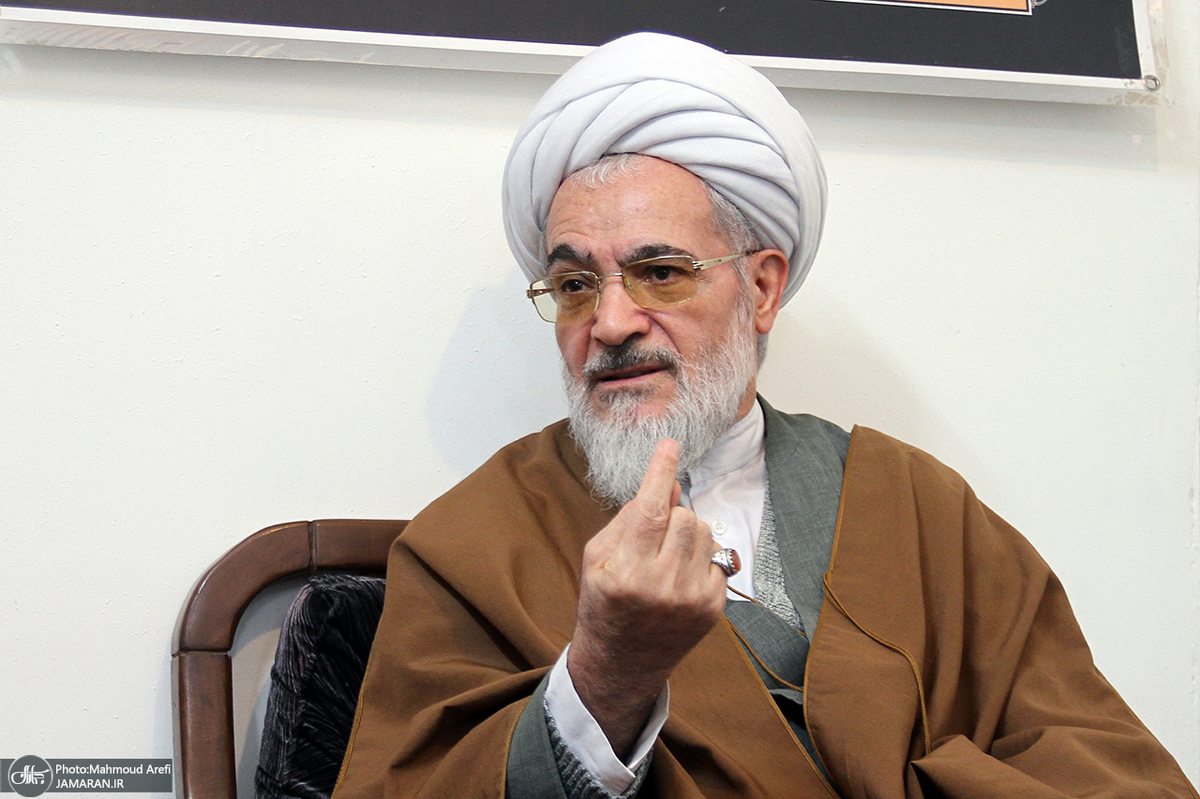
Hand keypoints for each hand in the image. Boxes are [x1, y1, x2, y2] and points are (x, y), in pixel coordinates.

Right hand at [567, 438, 728, 757]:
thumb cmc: (604, 603)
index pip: (650, 510)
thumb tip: (667, 485)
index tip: (670, 445)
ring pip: (704, 532)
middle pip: (684, 516)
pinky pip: (716, 557)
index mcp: (626, 572)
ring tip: (666, 558)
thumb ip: (630, 518)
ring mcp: (692, 600)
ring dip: (687, 534)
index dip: (661, 472)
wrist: (622, 662)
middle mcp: (662, 586)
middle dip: (670, 515)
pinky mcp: (713, 609)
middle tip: (653, 536)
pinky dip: (699, 558)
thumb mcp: (598, 558)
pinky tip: (679, 578)